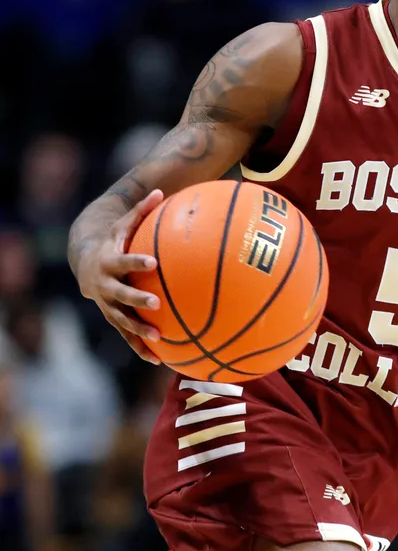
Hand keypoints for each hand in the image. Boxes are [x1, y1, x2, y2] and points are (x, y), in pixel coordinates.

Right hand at [75, 189, 164, 363]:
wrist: (85, 261)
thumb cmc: (113, 239)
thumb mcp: (124, 224)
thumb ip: (142, 210)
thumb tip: (160, 191)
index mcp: (109, 262)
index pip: (123, 262)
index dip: (136, 262)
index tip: (153, 262)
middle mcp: (105, 286)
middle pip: (120, 295)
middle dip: (137, 299)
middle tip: (156, 302)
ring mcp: (107, 304)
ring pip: (122, 320)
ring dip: (139, 330)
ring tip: (159, 337)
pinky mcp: (113, 317)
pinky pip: (126, 335)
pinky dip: (140, 347)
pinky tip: (158, 359)